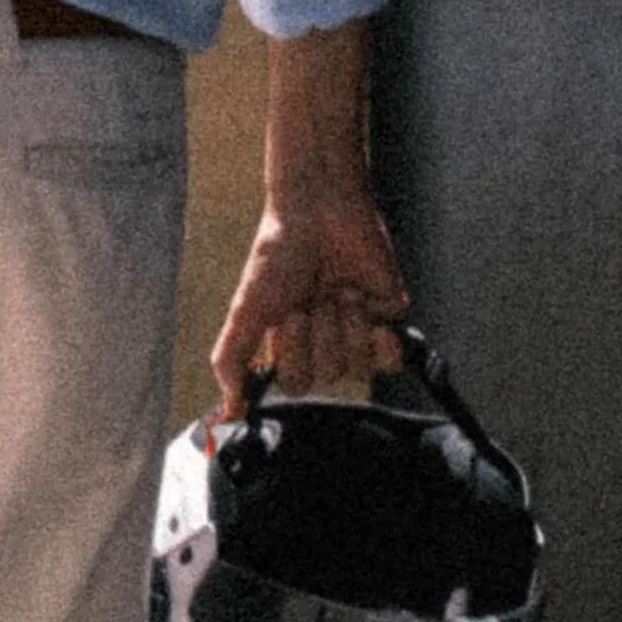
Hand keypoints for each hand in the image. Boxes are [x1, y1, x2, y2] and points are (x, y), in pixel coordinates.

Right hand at [210, 189, 407, 414]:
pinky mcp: (389, 316)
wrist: (318, 210)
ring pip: (359, 369)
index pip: (296, 385)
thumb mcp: (246, 310)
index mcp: (290, 343)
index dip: (295, 355)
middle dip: (320, 336)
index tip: (290, 312)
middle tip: (315, 296)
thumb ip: (231, 359)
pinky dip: (382, 346)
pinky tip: (370, 315)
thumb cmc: (277, 254)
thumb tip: (230, 411)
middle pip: (329, 377)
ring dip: (348, 328)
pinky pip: (392, 360)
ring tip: (341, 291)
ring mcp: (358, 330)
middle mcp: (324, 341)